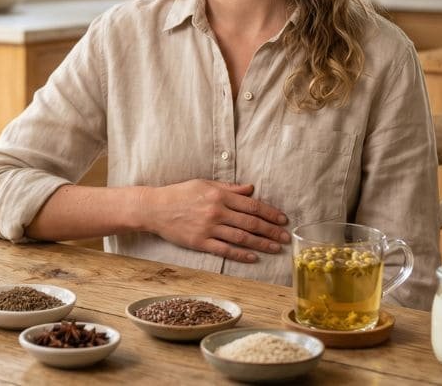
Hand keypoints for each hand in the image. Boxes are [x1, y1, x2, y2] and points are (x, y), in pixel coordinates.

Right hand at [139, 180, 289, 262]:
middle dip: (271, 231)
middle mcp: (217, 211)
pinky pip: (225, 250)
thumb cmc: (180, 194)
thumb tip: (251, 189)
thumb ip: (229, 187)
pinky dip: (241, 254)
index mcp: (220, 195)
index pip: (252, 205)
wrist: (155, 208)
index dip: (270, 213)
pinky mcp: (200, 242)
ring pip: (241, 237)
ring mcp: (209, 228)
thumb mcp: (205, 184)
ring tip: (275, 248)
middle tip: (285, 237)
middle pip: (251, 223)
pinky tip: (253, 257)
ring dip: (261, 244)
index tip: (282, 219)